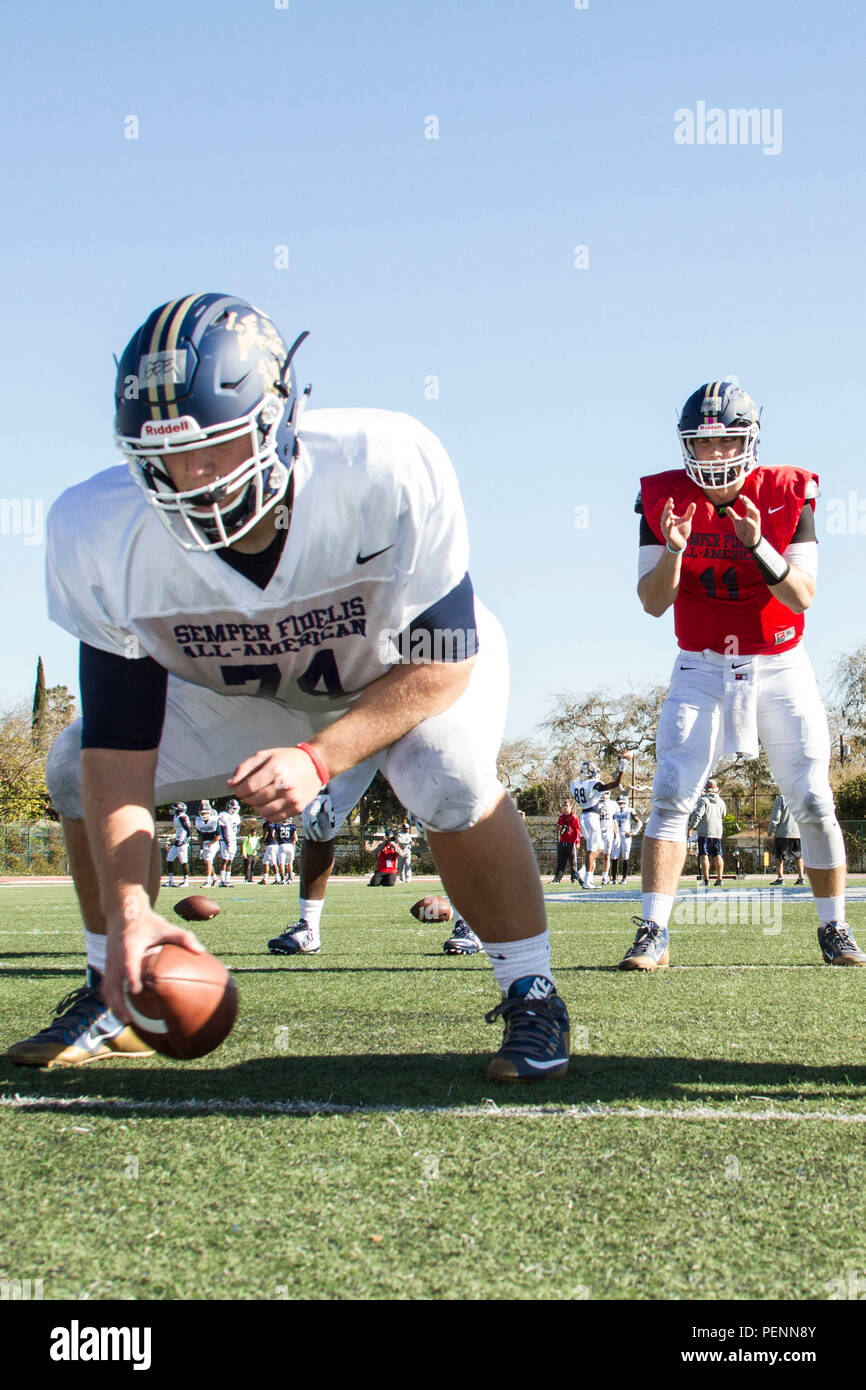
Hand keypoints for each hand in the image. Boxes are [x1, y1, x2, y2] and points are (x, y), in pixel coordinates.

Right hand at [104, 902, 204, 1020]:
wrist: (125, 914)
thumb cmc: (148, 922)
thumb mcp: (165, 927)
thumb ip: (183, 937)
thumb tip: (201, 950)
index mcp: (130, 945)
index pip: (128, 962)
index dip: (130, 976)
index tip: (135, 991)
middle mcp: (116, 955)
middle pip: (114, 981)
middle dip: (119, 1001)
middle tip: (129, 1019)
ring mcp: (109, 961)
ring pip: (107, 986)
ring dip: (114, 1004)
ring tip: (125, 1021)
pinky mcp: (107, 965)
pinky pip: (106, 985)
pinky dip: (110, 999)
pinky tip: (119, 1011)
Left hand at [227, 746, 323, 819]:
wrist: (316, 764)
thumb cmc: (288, 759)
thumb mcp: (265, 755)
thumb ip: (245, 768)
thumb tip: (230, 784)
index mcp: (275, 769)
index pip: (249, 787)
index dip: (239, 790)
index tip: (238, 789)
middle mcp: (284, 784)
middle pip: (255, 799)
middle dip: (247, 798)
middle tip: (249, 793)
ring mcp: (292, 798)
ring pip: (263, 811)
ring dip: (256, 806)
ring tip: (259, 798)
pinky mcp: (297, 807)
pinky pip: (275, 818)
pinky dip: (267, 814)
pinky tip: (268, 804)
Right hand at [302, 792, 336, 841]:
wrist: (319, 792)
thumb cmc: (326, 799)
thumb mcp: (329, 804)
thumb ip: (331, 814)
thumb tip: (332, 825)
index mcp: (313, 809)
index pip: (313, 823)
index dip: (317, 830)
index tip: (321, 835)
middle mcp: (306, 811)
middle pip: (308, 825)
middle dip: (312, 834)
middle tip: (316, 840)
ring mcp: (304, 812)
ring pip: (304, 824)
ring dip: (307, 833)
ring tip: (312, 839)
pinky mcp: (303, 813)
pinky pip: (303, 822)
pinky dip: (305, 829)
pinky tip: (307, 834)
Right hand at [661, 497, 695, 551]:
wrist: (681, 542)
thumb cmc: (682, 531)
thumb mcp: (686, 520)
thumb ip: (689, 512)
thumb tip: (693, 503)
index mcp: (669, 518)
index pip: (666, 509)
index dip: (668, 504)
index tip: (671, 499)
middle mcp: (665, 523)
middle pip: (664, 514)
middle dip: (667, 509)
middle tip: (671, 505)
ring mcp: (666, 529)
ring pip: (664, 522)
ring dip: (666, 517)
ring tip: (670, 512)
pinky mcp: (668, 535)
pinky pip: (667, 530)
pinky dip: (669, 526)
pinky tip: (673, 522)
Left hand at [725, 495, 761, 547]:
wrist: (748, 542)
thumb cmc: (744, 531)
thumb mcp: (737, 522)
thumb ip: (732, 515)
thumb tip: (727, 507)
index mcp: (750, 515)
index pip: (749, 505)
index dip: (745, 500)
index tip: (740, 496)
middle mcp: (754, 517)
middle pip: (753, 507)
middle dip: (749, 502)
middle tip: (743, 498)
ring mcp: (755, 523)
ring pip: (757, 514)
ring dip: (752, 509)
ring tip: (747, 505)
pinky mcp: (755, 530)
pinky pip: (754, 525)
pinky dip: (751, 522)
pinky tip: (746, 519)